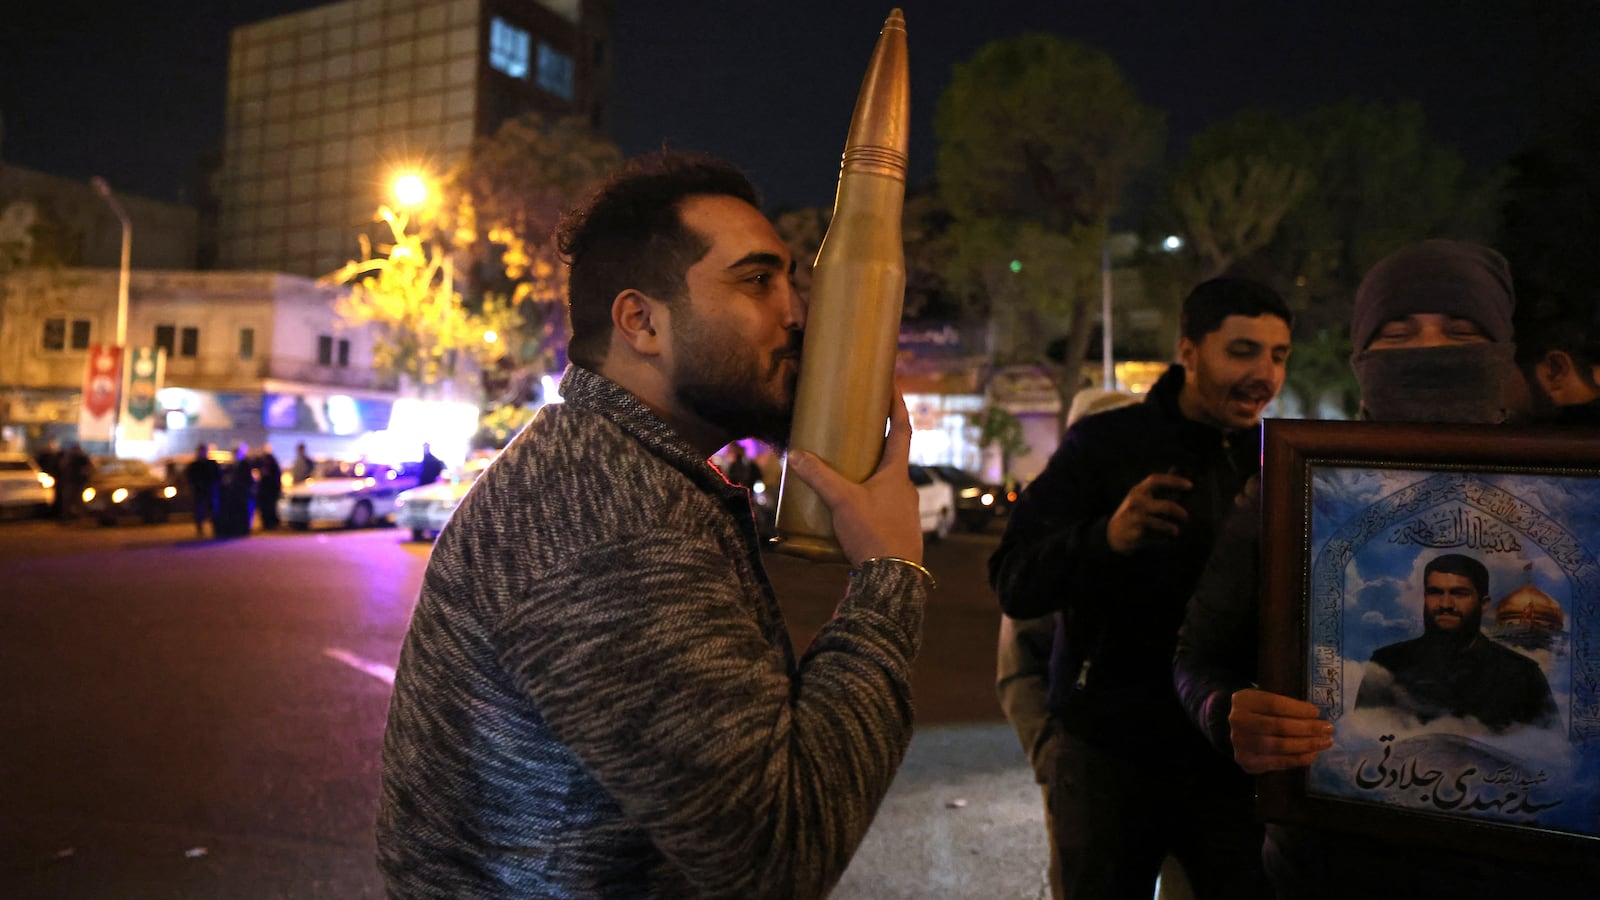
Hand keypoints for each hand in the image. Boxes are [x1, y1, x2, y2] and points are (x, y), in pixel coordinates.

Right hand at [786, 391, 922, 565]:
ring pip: (887, 483)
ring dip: (870, 473)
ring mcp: (904, 510)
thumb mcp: (843, 501)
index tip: (892, 386)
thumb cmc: (874, 533)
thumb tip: (796, 454)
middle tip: (859, 428)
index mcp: (898, 473)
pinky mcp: (896, 530)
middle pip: (893, 457)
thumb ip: (819, 477)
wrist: (893, 580)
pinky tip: (850, 507)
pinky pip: (882, 505)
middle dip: (877, 441)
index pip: (902, 430)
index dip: (897, 406)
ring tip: (847, 469)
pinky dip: (868, 497)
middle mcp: (906, 489)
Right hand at [1105, 472, 1192, 553]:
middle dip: (1178, 511)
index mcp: (1138, 491)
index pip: (1156, 480)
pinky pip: (1155, 537)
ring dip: (1170, 528)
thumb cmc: (1134, 514)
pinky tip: (1164, 539)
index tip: (1190, 485)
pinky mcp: (1135, 534)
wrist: (1113, 534)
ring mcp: (1134, 518)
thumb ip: (1160, 493)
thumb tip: (1185, 486)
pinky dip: (1162, 539)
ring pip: (1160, 523)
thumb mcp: (1142, 500)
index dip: (1174, 481)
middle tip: (1186, 516)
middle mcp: (1135, 502)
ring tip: (1175, 531)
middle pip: (1164, 506)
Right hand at [1229, 688, 1333, 773]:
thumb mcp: (1264, 699)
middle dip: (1308, 728)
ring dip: (1307, 745)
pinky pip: (1278, 762)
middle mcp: (1239, 722)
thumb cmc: (1257, 711)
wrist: (1232, 729)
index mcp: (1243, 701)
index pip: (1274, 704)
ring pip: (1280, 746)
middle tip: (1328, 729)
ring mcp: (1241, 744)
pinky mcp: (1247, 762)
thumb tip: (1316, 716)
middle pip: (1279, 726)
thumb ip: (1285, 705)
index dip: (1298, 710)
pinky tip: (1313, 754)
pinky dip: (1299, 759)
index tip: (1317, 713)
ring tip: (1325, 742)